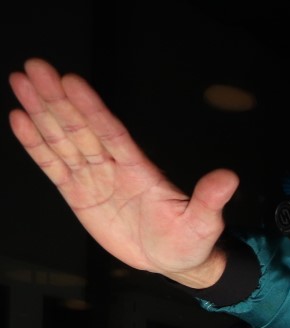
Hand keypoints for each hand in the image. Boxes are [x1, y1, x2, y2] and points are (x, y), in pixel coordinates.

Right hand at [8, 59, 235, 286]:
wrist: (174, 260)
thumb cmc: (191, 240)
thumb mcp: (204, 223)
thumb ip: (209, 200)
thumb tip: (229, 177)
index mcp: (141, 170)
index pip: (112, 133)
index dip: (93, 109)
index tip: (73, 82)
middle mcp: (115, 167)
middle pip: (82, 128)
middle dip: (58, 99)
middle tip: (36, 67)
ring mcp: (95, 178)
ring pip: (63, 140)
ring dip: (41, 111)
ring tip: (22, 81)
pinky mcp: (79, 194)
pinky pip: (53, 166)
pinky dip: (36, 144)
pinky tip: (20, 119)